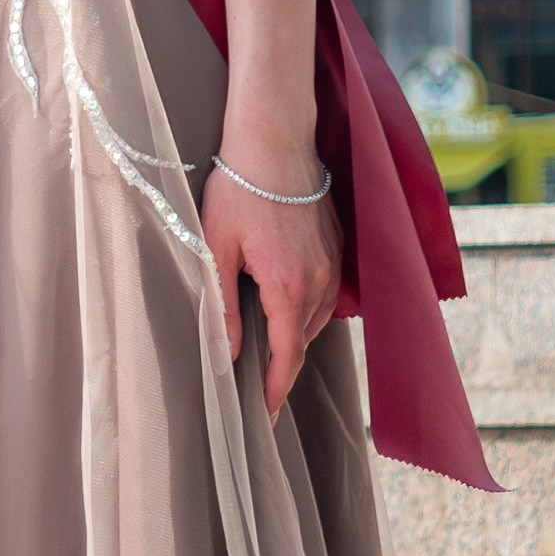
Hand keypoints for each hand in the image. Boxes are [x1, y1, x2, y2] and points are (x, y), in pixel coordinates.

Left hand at [202, 152, 342, 417]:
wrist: (274, 138)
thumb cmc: (238, 189)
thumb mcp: (216, 249)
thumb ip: (224, 306)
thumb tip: (227, 352)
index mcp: (287, 285)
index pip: (287, 356)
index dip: (276, 391)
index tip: (266, 417)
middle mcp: (318, 280)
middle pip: (303, 341)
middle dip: (283, 367)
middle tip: (259, 388)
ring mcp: (333, 262)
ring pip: (317, 319)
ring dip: (296, 337)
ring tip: (271, 351)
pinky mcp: (338, 246)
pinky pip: (326, 294)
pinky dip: (308, 310)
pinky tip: (286, 305)